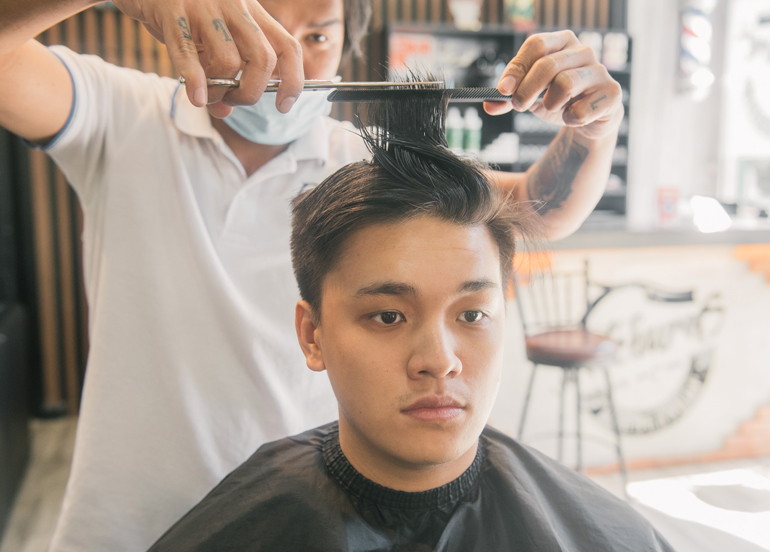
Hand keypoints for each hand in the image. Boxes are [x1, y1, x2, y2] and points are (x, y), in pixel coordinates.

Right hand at [112, 0, 302, 117]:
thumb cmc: (177, 10)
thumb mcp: (207, 39)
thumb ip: (220, 73)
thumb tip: (223, 111)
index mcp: (250, 11)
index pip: (287, 46)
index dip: (293, 80)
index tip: (284, 105)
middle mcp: (234, 5)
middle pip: (263, 58)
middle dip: (251, 92)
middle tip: (234, 102)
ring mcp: (204, 5)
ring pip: (228, 60)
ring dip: (219, 90)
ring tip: (206, 97)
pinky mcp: (171, 8)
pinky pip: (187, 50)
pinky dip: (195, 80)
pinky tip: (195, 98)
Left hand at [484, 30, 623, 139]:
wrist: (588, 119)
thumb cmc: (558, 99)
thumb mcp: (530, 96)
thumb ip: (508, 98)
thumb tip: (489, 103)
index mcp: (562, 42)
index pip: (536, 44)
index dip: (517, 67)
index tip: (503, 89)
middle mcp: (583, 51)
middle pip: (547, 65)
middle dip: (526, 90)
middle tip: (518, 105)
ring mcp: (600, 71)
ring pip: (565, 84)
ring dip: (549, 104)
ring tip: (551, 108)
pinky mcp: (611, 93)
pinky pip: (582, 109)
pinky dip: (570, 119)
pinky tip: (571, 118)